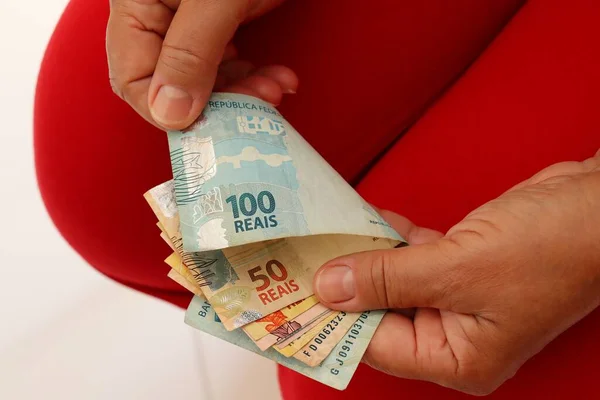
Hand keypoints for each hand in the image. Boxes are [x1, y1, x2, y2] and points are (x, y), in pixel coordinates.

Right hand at [106, 0, 296, 129]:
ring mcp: (187, 18)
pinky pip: (225, 63)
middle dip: (219, 101)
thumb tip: (169, 115)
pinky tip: (279, 76)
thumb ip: (191, 52)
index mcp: (136, 3)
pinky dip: (253, 75)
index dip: (168, 110)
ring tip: (278, 86)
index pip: (132, 78)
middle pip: (171, 83)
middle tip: (262, 101)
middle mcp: (155, 14)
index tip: (212, 126)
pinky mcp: (217, 20)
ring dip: (243, 91)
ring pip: (203, 79)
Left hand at [314, 150, 599, 394]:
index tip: (296, 294)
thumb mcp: (457, 268)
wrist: (599, 205)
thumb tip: (329, 290)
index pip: (378, 344)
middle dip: (347, 283)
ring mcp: (459, 297)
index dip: (336, 318)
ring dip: (367, 256)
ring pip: (396, 280)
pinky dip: (393, 239)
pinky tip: (367, 221)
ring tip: (327, 235)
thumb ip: (388, 279)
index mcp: (460, 357)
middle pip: (382, 311)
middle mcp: (457, 334)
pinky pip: (415, 255)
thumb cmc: (549, 248)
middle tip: (304, 258)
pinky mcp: (463, 263)